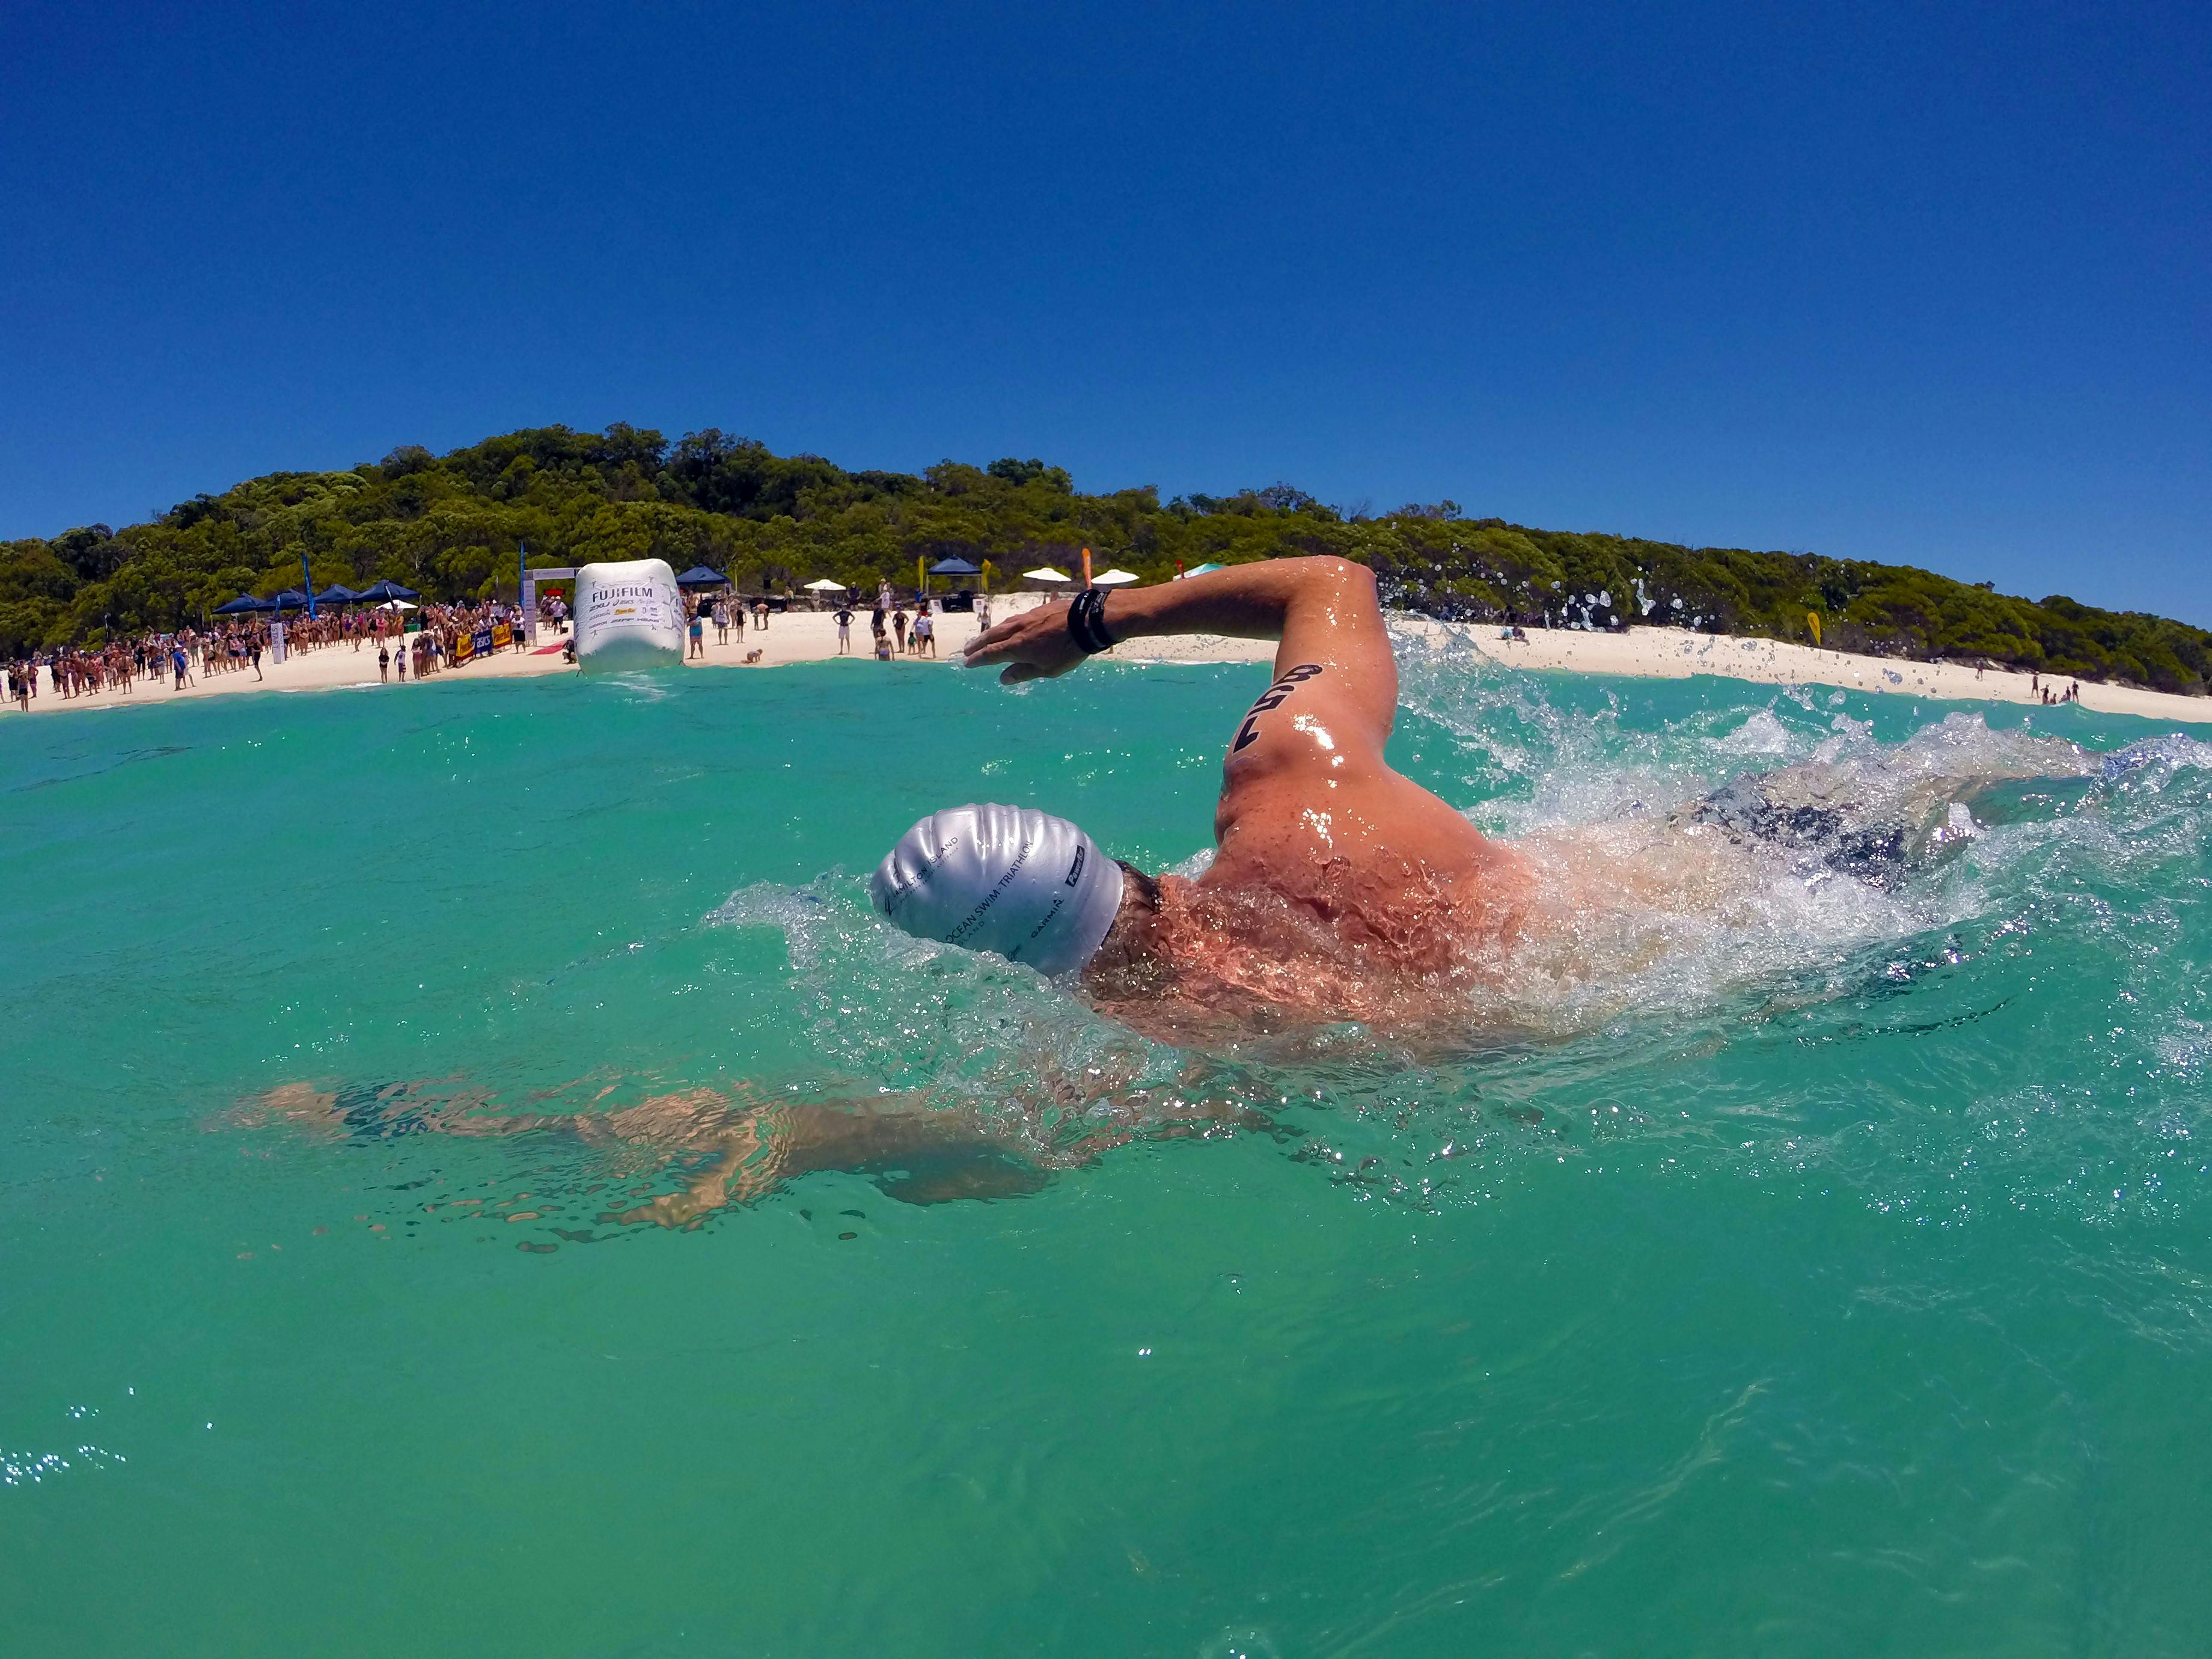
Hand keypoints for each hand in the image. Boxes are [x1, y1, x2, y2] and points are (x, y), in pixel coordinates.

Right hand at [961, 602, 1087, 683]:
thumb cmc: (1068, 650)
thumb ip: (1023, 672)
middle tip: (967, 650)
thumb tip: (1003, 678)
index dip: (977, 659)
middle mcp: (1017, 630)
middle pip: (991, 637)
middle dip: (977, 644)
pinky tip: (1008, 627)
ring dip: (989, 633)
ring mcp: (1027, 618)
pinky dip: (1005, 626)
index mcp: (1017, 647)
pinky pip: (1014, 620)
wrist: (1086, 621)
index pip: (990, 654)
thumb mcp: (1047, 669)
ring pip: (1002, 626)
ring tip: (983, 638)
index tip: (967, 663)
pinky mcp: (1037, 610)